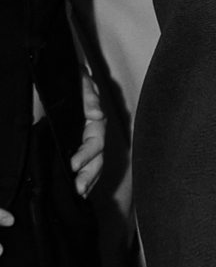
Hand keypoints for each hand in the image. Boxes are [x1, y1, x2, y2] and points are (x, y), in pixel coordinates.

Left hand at [72, 74, 111, 200]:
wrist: (65, 73)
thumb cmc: (73, 77)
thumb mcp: (80, 80)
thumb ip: (88, 95)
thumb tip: (96, 114)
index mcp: (94, 118)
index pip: (94, 141)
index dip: (86, 154)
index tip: (74, 165)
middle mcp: (94, 130)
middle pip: (98, 157)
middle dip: (90, 174)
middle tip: (79, 188)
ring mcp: (88, 137)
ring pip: (96, 162)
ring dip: (90, 179)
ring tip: (81, 193)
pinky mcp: (79, 142)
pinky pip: (89, 163)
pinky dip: (87, 177)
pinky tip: (82, 189)